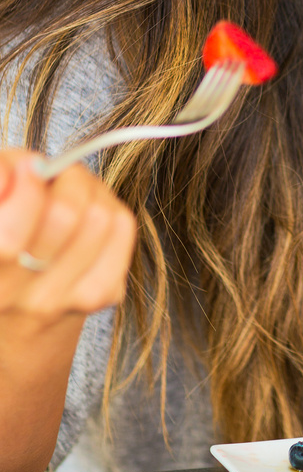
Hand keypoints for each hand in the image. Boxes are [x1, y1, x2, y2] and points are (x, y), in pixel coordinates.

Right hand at [0, 150, 135, 326]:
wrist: (17, 300)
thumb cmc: (1, 230)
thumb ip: (0, 178)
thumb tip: (27, 171)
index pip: (11, 237)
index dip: (26, 188)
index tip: (28, 169)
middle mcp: (16, 298)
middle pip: (64, 216)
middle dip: (64, 179)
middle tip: (53, 177)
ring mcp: (60, 301)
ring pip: (99, 217)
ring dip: (90, 191)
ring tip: (72, 194)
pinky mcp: (100, 294)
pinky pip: (121, 228)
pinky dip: (110, 209)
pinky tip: (87, 217)